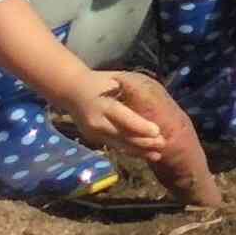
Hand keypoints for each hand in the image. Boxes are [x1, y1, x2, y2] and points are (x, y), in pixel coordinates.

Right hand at [50, 68, 164, 154]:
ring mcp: (93, 133)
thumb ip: (130, 89)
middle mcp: (96, 122)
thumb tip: (151, 99)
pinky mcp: (94, 138)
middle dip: (144, 143)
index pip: (124, 118)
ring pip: (119, 145)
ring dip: (139, 151)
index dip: (141, 126)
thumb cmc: (99, 82)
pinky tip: (144, 154)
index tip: (157, 131)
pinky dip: (130, 151)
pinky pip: (115, 146)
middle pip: (122, 135)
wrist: (71, 91)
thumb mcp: (114, 79)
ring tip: (157, 155)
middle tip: (163, 144)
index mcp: (102, 105)